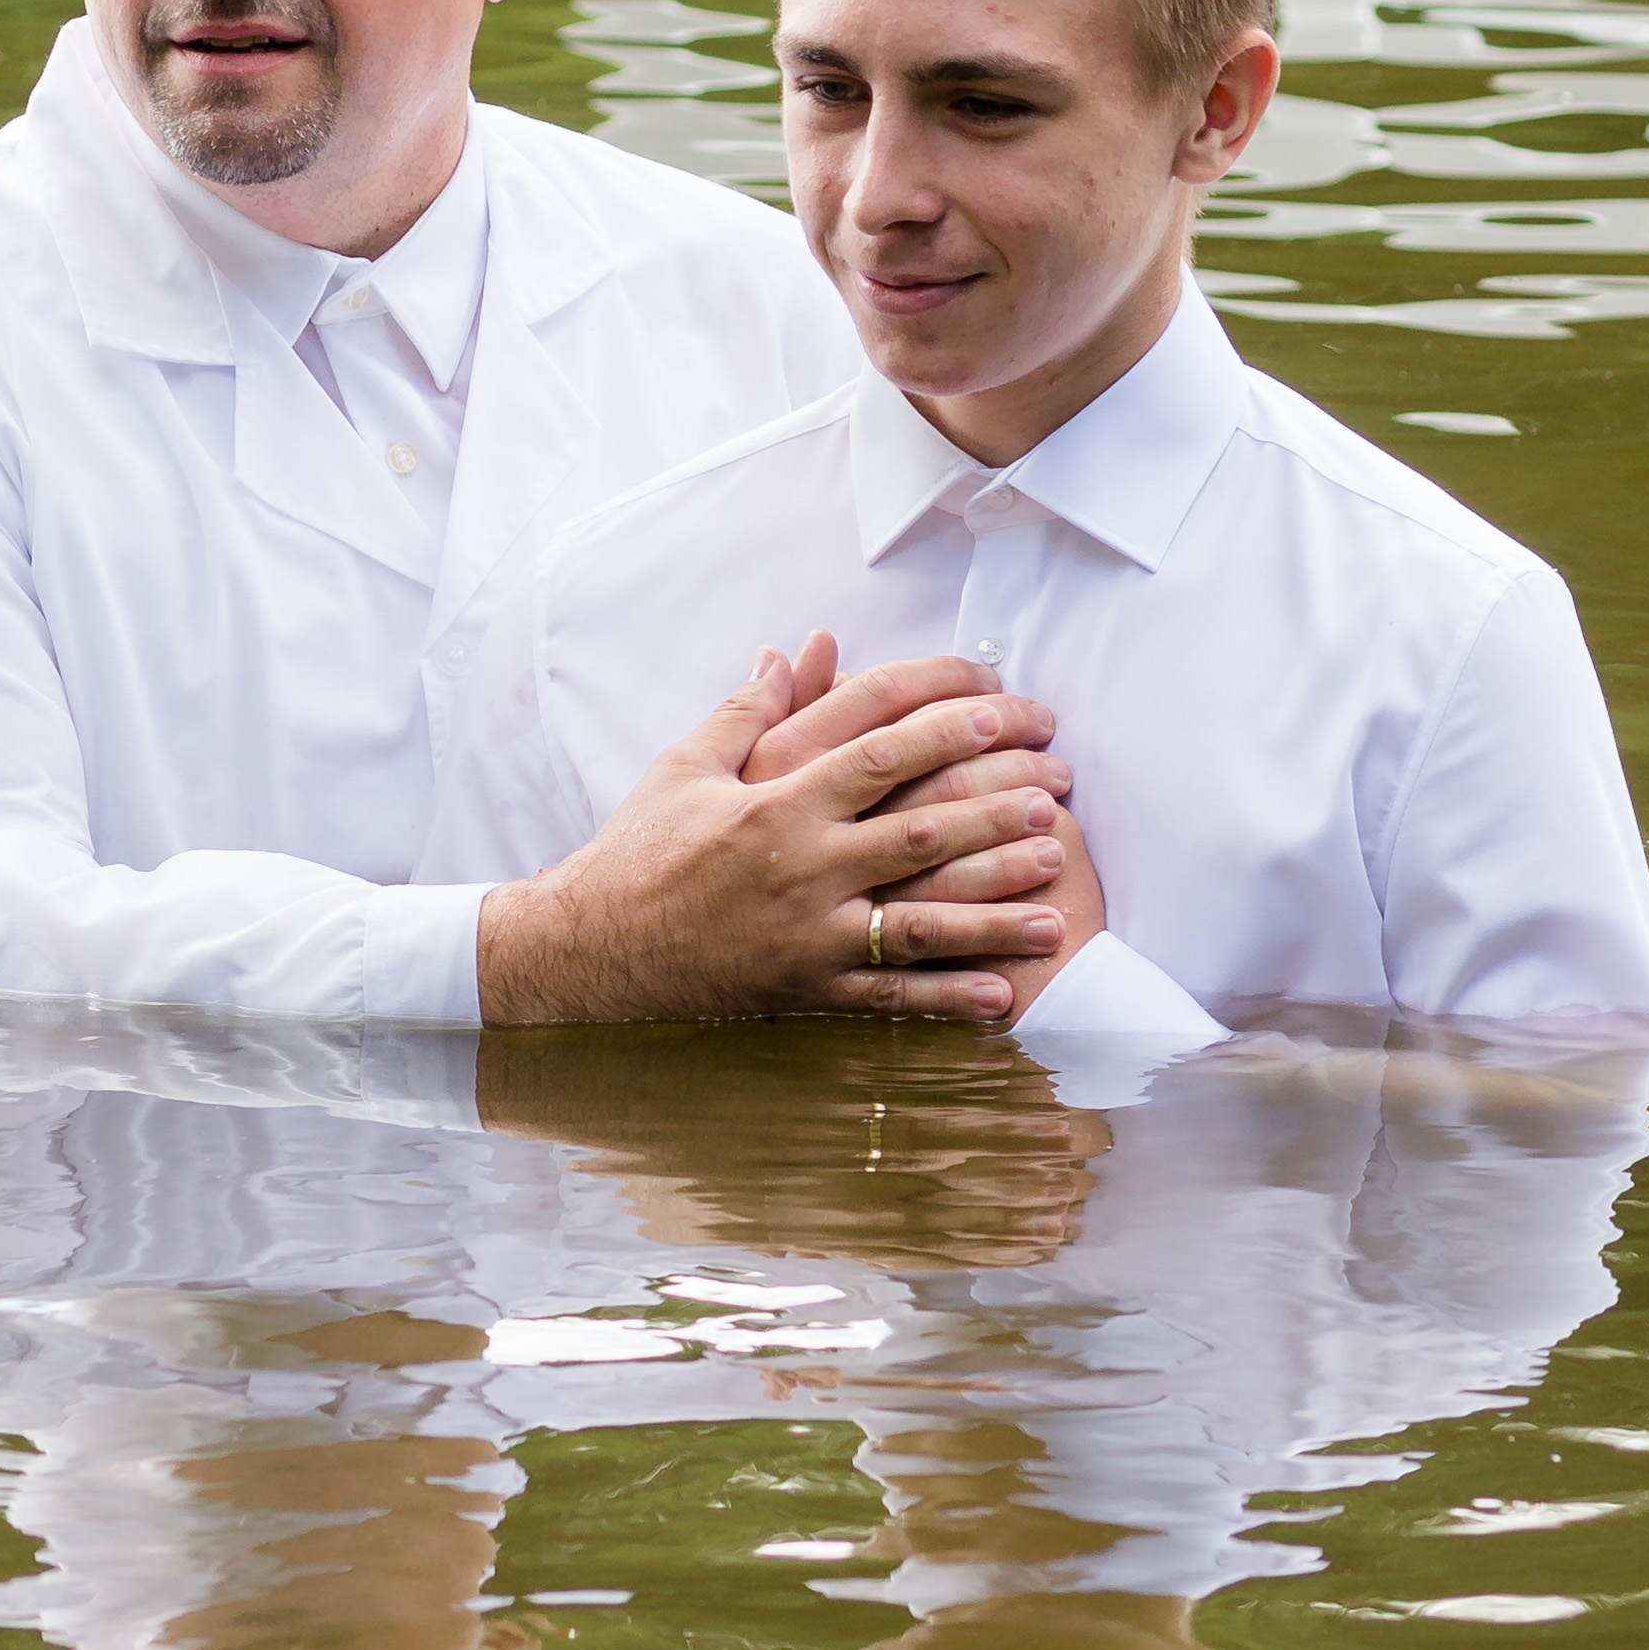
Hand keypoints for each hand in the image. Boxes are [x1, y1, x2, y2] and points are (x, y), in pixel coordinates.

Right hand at [475, 651, 1076, 1028]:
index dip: (949, 724)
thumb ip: (748, 712)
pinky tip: (1002, 996)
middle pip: (923, 832)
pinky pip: (887, 998)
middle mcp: (803, 867)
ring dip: (995, 913)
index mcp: (777, 802)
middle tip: (1057, 797)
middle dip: (998, 812)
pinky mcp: (804, 990)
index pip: (882, 751)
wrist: (589, 953)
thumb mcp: (685, 768)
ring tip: (1059, 905)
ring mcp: (807, 934)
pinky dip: (945, 999)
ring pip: (921, 921)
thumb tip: (791, 650)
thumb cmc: (638, 853)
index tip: (1001, 706)